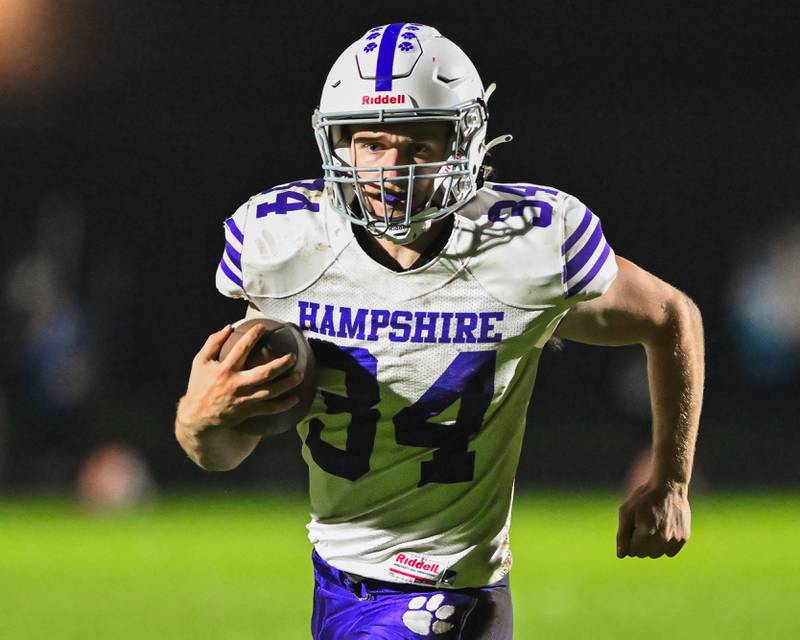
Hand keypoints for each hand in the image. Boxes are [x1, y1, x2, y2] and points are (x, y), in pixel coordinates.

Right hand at [176, 324, 302, 436]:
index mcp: (225, 370)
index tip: (263, 327)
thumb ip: (213, 343)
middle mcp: (237, 384)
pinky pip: (270, 409)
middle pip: (263, 373)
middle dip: (280, 364)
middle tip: (293, 356)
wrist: (197, 416)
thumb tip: (229, 326)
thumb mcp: (199, 362)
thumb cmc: (199, 385)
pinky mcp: (248, 411)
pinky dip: (284, 405)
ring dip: (287, 384)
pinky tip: (296, 398)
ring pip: (271, 392)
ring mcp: (244, 399)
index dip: (252, 336)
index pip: (241, 349)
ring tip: (301, 375)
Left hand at [616, 481, 690, 557]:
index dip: (629, 540)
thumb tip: (621, 555)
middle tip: (642, 524)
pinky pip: (669, 552)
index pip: (632, 552)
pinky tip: (662, 530)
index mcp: (646, 534)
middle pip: (644, 554)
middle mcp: (663, 540)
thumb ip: (622, 535)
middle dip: (639, 543)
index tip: (632, 527)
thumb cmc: (644, 498)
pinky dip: (664, 545)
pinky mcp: (684, 538)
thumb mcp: (626, 512)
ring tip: (652, 526)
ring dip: (651, 545)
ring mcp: (675, 540)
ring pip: (657, 554)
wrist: (668, 487)